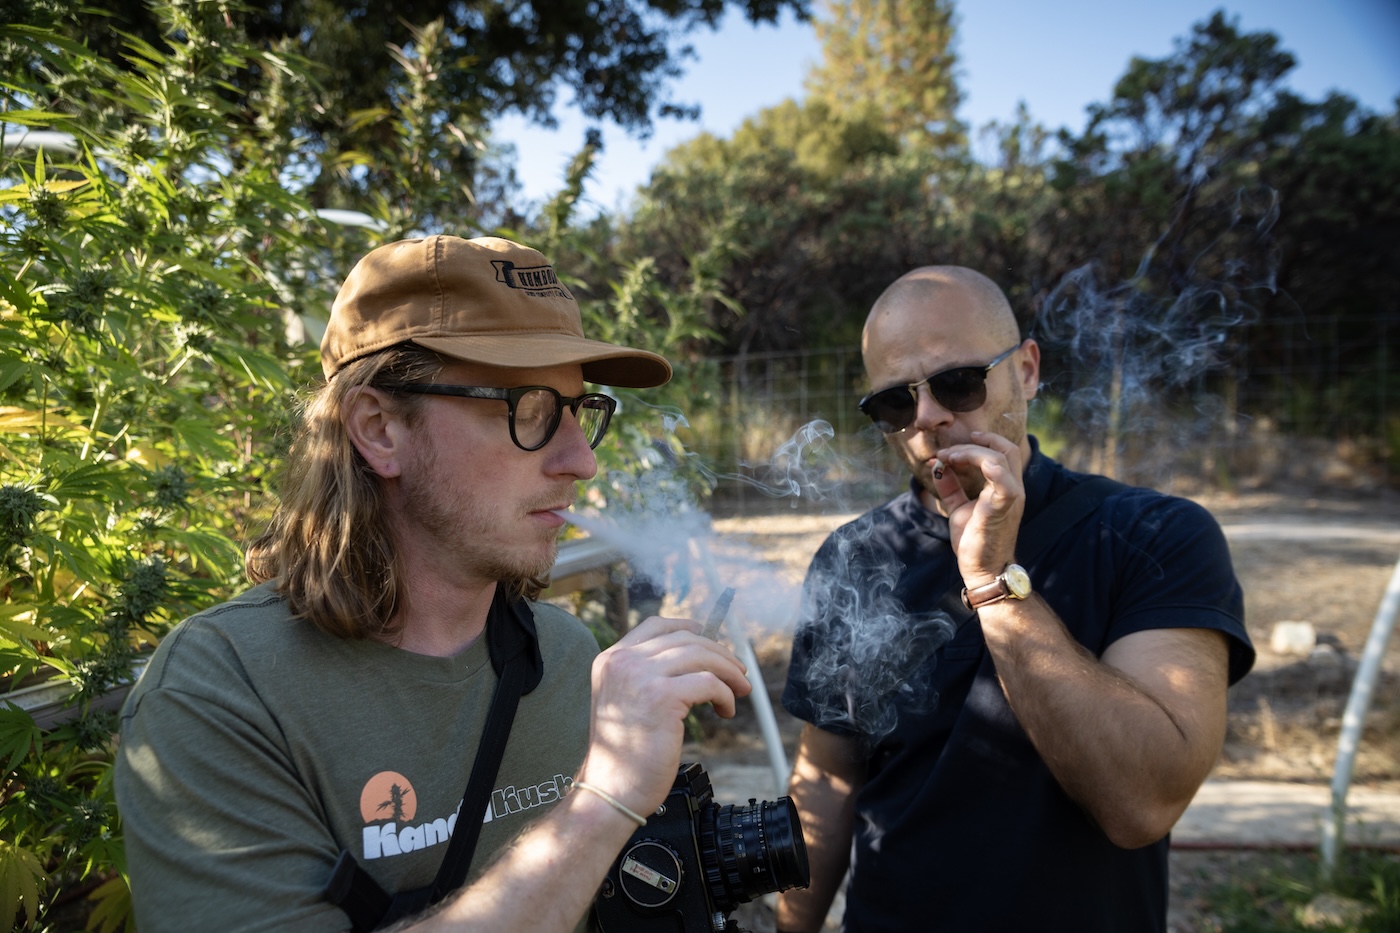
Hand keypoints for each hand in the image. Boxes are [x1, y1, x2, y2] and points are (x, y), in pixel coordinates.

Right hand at [578, 616, 750, 819]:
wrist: (611, 790)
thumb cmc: (622, 757)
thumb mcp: (623, 703)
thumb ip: (644, 677)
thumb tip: (692, 660)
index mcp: (610, 660)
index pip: (654, 625)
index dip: (686, 627)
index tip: (708, 636)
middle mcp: (622, 662)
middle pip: (684, 639)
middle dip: (719, 653)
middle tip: (738, 672)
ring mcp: (641, 676)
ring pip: (701, 656)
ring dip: (728, 671)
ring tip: (740, 690)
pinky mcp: (662, 696)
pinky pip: (709, 682)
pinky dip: (725, 695)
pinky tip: (725, 711)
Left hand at [932, 431, 1025, 581]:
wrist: (983, 570)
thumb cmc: (975, 540)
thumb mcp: (959, 508)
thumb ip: (950, 486)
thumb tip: (937, 465)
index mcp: (1005, 487)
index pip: (1001, 451)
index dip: (978, 443)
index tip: (951, 449)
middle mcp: (1013, 489)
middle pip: (1005, 449)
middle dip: (974, 443)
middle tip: (948, 451)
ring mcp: (1010, 498)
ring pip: (1000, 458)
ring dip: (971, 453)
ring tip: (949, 458)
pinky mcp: (1001, 510)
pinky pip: (1004, 483)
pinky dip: (990, 469)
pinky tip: (967, 463)